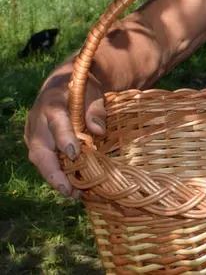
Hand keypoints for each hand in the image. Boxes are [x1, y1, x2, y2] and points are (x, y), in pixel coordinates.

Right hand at [24, 70, 106, 198]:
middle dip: (53, 172)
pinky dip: (55, 174)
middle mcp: (37, 121)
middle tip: (68, 189)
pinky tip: (70, 186)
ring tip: (73, 193)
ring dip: (55, 178)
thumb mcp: (93, 92)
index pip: (56, 123)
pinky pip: (43, 161)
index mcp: (52, 104)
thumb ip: (96, 109)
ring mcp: (33, 133)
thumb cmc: (81, 89)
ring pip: (39, 159)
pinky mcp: (35, 142)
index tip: (75, 155)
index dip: (64, 139)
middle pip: (40, 149)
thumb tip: (98, 130)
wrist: (62, 84)